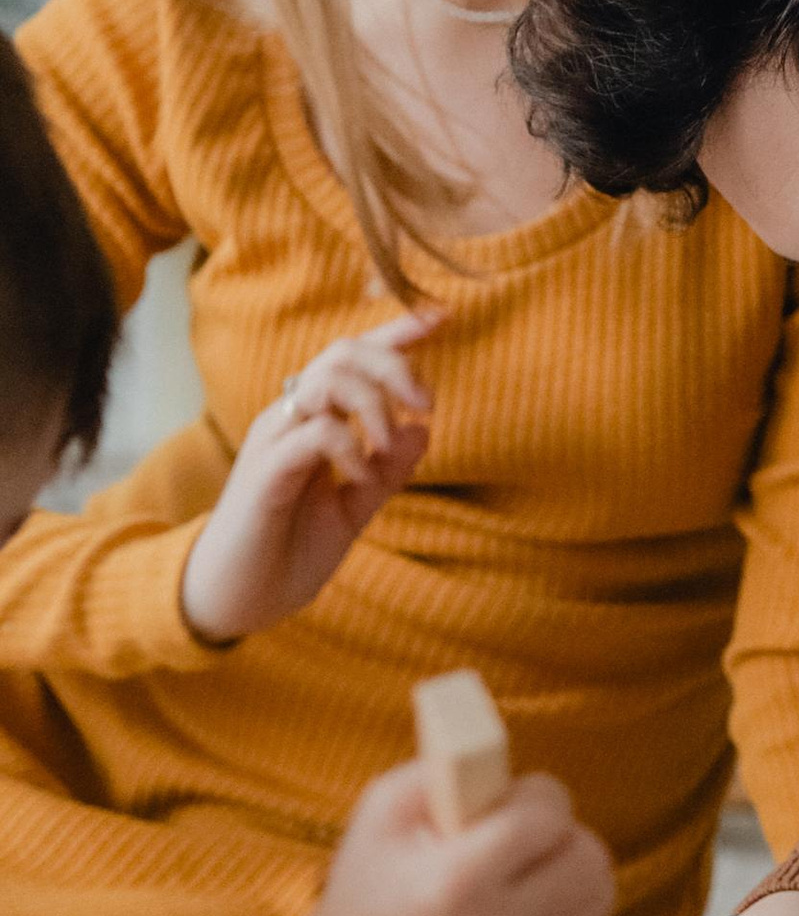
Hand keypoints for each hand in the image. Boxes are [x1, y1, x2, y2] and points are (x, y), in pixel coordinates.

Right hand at [182, 314, 438, 646]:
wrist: (240, 598)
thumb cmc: (289, 549)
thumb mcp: (355, 507)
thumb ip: (389, 470)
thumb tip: (425, 427)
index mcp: (311, 422)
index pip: (352, 359)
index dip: (395, 334)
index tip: (440, 317)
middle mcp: (289, 420)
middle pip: (341, 353)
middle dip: (394, 363)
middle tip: (426, 402)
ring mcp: (274, 442)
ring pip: (327, 382)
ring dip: (374, 405)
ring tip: (389, 444)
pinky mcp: (265, 473)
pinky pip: (314, 433)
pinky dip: (350, 448)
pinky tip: (359, 479)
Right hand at [309, 760, 613, 915]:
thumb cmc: (368, 890)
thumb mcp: (381, 813)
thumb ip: (445, 768)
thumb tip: (499, 753)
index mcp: (453, 883)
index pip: (547, 816)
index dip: (536, 796)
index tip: (513, 800)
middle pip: (588, 856)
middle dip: (561, 833)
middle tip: (526, 837)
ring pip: (597, 894)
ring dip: (569, 872)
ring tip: (526, 873)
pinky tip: (520, 915)